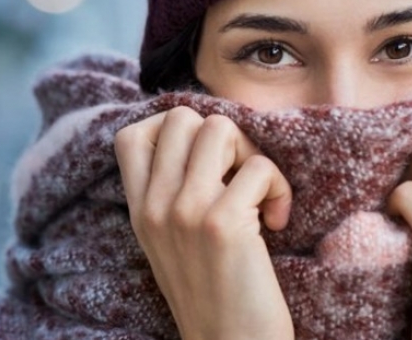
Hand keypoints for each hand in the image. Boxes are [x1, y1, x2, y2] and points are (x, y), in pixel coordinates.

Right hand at [114, 107, 293, 339]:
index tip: (205, 160)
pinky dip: (279, 188)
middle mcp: (155, 206)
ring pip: (220, 128)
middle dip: (222, 136)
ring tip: (259, 195)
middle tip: (238, 176)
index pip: (132, 136)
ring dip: (252, 154)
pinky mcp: (221, 224)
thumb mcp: (171, 242)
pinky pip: (259, 167)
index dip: (173, 130)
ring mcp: (185, 212)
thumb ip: (172, 195)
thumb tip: (206, 138)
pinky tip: (277, 222)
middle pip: (182, 117)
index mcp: (140, 210)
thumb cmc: (213, 293)